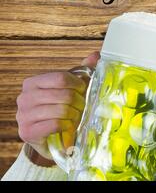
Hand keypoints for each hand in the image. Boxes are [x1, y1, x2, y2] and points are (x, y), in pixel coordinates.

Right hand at [16, 51, 99, 165]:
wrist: (49, 137)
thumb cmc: (60, 109)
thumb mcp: (70, 88)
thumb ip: (82, 71)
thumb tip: (95, 55)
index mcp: (33, 83)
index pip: (61, 78)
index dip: (78, 84)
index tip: (83, 90)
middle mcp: (24, 97)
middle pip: (64, 95)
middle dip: (79, 102)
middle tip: (82, 107)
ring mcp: (23, 115)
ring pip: (61, 110)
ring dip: (75, 115)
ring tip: (75, 117)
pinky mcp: (27, 131)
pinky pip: (56, 124)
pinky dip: (67, 126)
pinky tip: (67, 127)